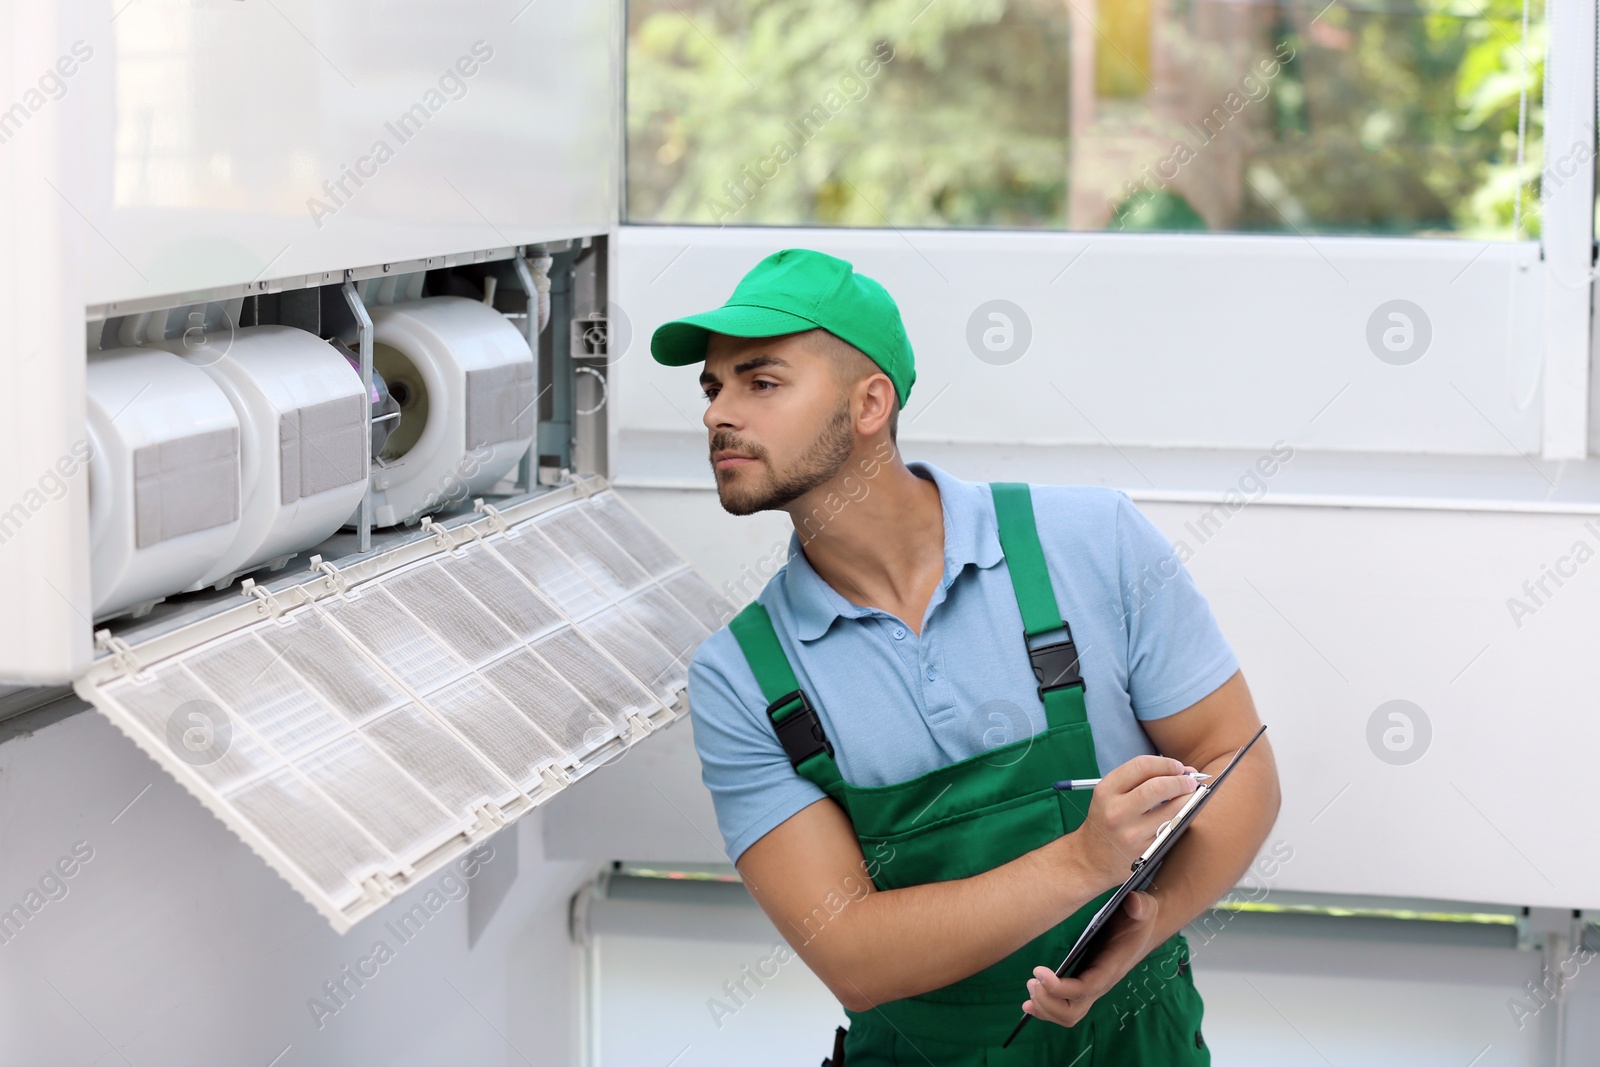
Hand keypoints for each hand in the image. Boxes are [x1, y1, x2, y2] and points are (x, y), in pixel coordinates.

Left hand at [1022, 890, 1159, 1027]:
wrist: (1142, 931)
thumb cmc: (1139, 921)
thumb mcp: (1144, 909)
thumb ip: (1140, 906)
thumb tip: (1133, 903)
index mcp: (1111, 967)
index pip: (1085, 988)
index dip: (1061, 987)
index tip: (1039, 972)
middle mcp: (1101, 984)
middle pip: (1072, 1010)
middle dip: (1048, 1001)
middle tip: (1031, 980)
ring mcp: (1092, 988)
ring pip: (1067, 1014)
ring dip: (1044, 1006)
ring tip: (1031, 985)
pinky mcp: (1083, 985)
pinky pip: (1064, 1008)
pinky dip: (1045, 1008)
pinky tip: (1029, 1002)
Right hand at [1072, 755, 1197, 890]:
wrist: (1091, 859)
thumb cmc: (1105, 821)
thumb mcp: (1108, 795)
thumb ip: (1136, 780)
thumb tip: (1179, 770)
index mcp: (1106, 790)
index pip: (1141, 766)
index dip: (1166, 763)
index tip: (1179, 766)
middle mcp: (1116, 811)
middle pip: (1158, 787)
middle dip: (1181, 781)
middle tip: (1191, 781)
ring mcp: (1131, 833)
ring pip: (1171, 811)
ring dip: (1189, 800)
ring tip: (1192, 795)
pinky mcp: (1145, 851)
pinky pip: (1172, 830)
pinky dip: (1182, 818)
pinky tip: (1184, 814)